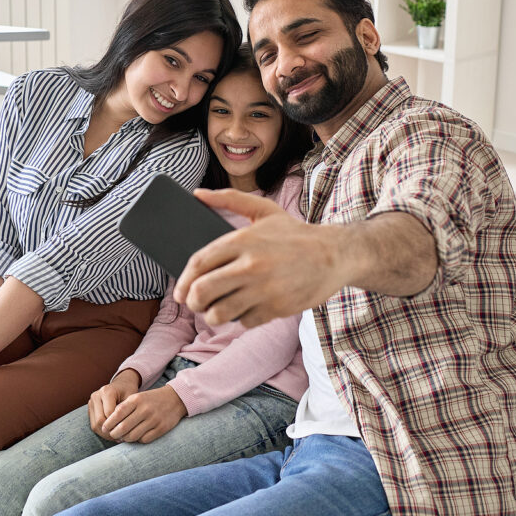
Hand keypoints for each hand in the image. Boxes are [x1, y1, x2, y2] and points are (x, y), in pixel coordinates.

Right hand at [88, 369, 140, 440]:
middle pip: (100, 421)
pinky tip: (112, 434)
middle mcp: (96, 396)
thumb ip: (127, 411)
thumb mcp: (132, 398)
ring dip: (105, 434)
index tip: (127, 432)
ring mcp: (91, 402)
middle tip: (121, 438)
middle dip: (111, 431)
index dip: (117, 425)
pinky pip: (93, 424)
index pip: (109, 414)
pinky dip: (102, 432)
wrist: (122, 384)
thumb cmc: (129, 391)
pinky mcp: (90, 408)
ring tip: (117, 438)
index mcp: (106, 391)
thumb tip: (124, 430)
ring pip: (95, 425)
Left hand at [101, 385, 187, 443]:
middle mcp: (145, 409)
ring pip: (133, 436)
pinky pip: (144, 439)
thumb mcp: (137, 398)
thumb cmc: (151, 399)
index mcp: (137, 400)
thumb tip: (109, 424)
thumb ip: (123, 408)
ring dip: (125, 439)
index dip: (109, 423)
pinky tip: (136, 437)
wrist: (175, 398)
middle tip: (112, 435)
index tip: (104, 428)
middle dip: (114, 434)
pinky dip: (138, 440)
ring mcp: (154, 419)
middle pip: (123, 427)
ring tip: (123, 437)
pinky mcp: (161, 428)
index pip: (118, 413)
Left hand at [173, 188, 344, 327]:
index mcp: (243, 239)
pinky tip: (245, 309)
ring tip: (215, 310)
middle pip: (203, 291)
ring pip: (220, 312)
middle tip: (194, 303)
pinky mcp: (277, 308)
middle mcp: (251, 265)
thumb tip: (197, 194)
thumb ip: (229, 199)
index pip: (199, 263)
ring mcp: (264, 289)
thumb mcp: (263, 210)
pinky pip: (244, 321)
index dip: (183, 281)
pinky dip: (241, 318)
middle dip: (192, 302)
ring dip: (212, 315)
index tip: (180, 291)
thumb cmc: (295, 233)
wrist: (335, 255)